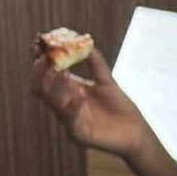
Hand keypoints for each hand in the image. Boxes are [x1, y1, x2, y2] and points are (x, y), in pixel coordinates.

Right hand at [31, 45, 149, 160]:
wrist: (136, 134)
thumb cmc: (120, 108)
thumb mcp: (107, 82)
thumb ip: (96, 63)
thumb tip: (86, 40)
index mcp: (67, 90)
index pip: (44, 74)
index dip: (40, 59)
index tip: (40, 43)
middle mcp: (63, 105)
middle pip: (40, 86)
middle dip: (42, 70)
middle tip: (50, 58)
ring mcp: (69, 121)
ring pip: (52, 102)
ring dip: (56, 86)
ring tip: (64, 73)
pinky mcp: (79, 135)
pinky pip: (71, 121)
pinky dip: (73, 108)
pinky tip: (80, 98)